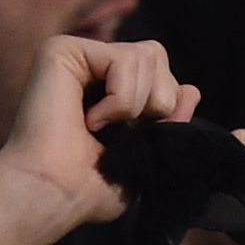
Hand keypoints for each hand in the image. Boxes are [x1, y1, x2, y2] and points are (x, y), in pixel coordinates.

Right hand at [0, 36, 193, 244]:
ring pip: (148, 55)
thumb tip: (192, 89)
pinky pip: (125, 59)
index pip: (161, 75)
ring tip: (102, 129)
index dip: (165, 108)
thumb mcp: (145, 156)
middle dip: (158, 101)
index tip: (136, 141)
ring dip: (137, 105)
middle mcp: (91, 66)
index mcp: (108, 89)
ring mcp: (77, 54)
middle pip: (157, 55)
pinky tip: (91, 121)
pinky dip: (121, 99)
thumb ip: (169, 122)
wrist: (52, 196)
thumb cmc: (87, 189)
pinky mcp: (62, 49)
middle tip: (123, 134)